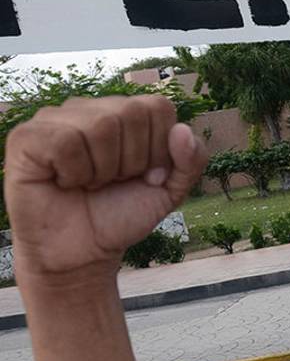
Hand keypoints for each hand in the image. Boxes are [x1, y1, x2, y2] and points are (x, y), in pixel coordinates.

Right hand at [4, 96, 207, 284]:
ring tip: (88, 183)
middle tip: (112, 182)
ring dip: (103, 170)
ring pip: (101, 125)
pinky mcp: (26, 137)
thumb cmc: (122, 215)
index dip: (159, 149)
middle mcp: (90, 109)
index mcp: (126, 114)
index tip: (144, 175)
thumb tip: (182, 130)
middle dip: (132, 161)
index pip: (159, 107)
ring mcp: (56, 119)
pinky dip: (74, 172)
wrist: (84, 252)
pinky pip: (65, 141)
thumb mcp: (171, 191)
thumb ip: (191, 161)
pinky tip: (64, 182)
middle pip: (132, 113)